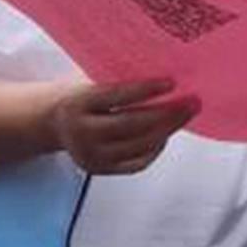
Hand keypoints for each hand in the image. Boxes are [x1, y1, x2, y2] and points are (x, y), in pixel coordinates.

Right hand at [42, 79, 199, 176]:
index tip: (172, 82)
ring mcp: (90, 156)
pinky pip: (137, 163)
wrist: (54, 124)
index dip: (146, 90)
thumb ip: (118, 82)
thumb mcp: (91, 83)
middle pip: (132, 124)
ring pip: (138, 145)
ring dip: (167, 130)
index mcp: (77, 104)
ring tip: (185, 115)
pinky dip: (156, 148)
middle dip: (167, 113)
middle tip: (192, 102)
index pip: (116, 96)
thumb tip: (164, 76)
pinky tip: (166, 134)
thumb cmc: (82, 98)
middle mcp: (81, 133)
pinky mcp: (100, 170)